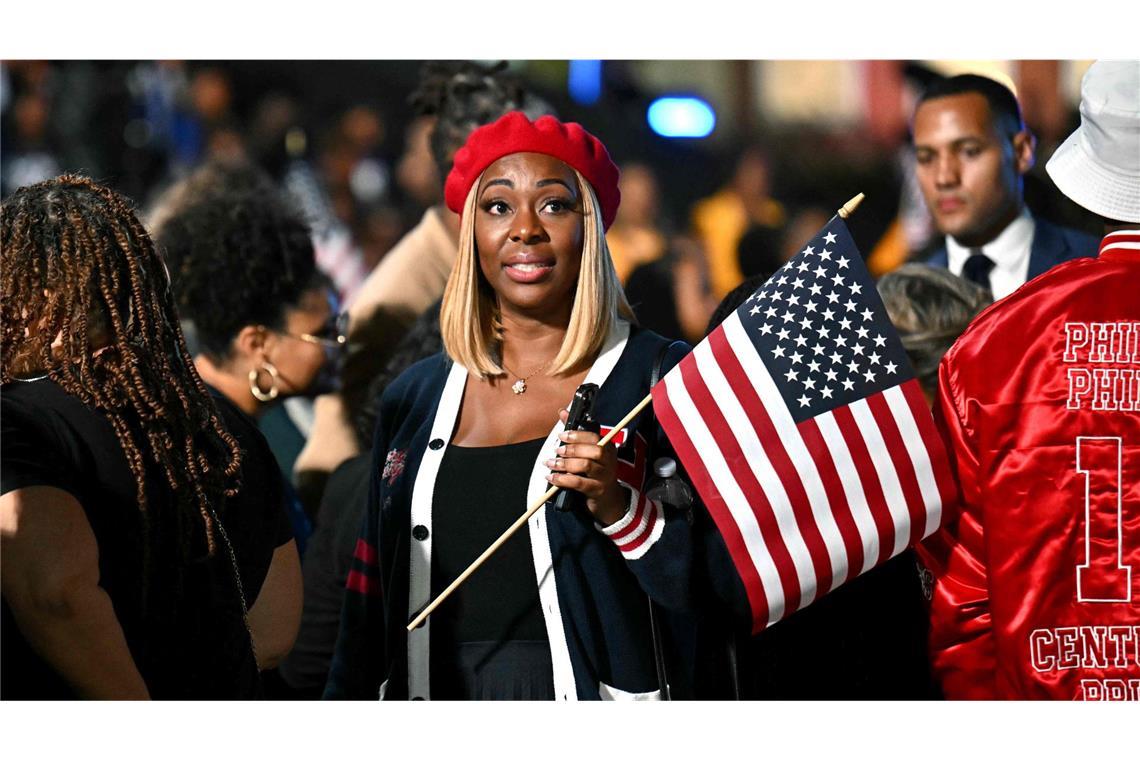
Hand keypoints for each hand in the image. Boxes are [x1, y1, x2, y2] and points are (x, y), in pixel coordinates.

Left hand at [545, 408, 628, 526]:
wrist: (608, 499)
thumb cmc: (594, 472)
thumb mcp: (587, 452)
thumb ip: (575, 432)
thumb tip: (562, 411)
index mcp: (607, 447)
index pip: (595, 437)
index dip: (578, 435)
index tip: (562, 435)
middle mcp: (609, 460)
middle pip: (594, 450)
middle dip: (573, 449)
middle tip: (557, 451)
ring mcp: (604, 476)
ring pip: (585, 466)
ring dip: (565, 464)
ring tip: (551, 464)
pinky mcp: (597, 490)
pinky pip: (578, 483)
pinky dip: (562, 479)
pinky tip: (552, 477)